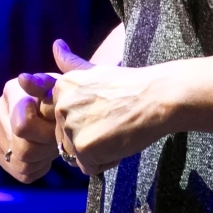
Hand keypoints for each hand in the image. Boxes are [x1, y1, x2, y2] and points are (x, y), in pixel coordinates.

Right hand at [0, 69, 63, 184]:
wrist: (61, 111)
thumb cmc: (64, 99)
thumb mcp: (63, 89)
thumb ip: (46, 84)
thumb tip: (23, 79)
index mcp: (12, 90)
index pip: (23, 127)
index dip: (46, 134)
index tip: (57, 125)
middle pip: (23, 150)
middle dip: (47, 148)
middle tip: (59, 139)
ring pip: (21, 163)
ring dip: (43, 158)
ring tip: (52, 144)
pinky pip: (20, 172)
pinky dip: (38, 167)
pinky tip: (45, 154)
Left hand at [42, 39, 169, 176]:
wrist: (156, 98)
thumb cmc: (131, 85)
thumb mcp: (96, 70)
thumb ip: (72, 64)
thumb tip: (56, 45)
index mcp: (61, 87)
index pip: (64, 118)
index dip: (87, 120)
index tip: (106, 109)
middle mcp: (60, 106)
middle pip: (67, 139)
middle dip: (89, 137)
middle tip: (113, 122)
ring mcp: (70, 127)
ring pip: (77, 154)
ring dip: (97, 151)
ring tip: (116, 132)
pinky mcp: (83, 148)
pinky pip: (88, 168)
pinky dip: (105, 162)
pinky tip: (118, 143)